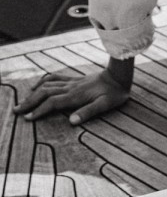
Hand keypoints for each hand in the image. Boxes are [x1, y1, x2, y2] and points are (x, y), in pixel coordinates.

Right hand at [13, 68, 130, 125]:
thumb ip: (89, 112)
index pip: (53, 102)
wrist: (120, 75)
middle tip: (16, 111)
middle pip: (45, 92)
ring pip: (47, 85)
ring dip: (33, 93)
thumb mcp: (106, 105)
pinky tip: (37, 86)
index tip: (28, 118)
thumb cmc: (115, 93)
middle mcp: (71, 87)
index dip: (40, 110)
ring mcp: (72, 82)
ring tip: (22, 102)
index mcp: (76, 95)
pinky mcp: (74, 79)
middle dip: (30, 102)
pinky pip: (55, 77)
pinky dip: (43, 81)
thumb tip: (72, 121)